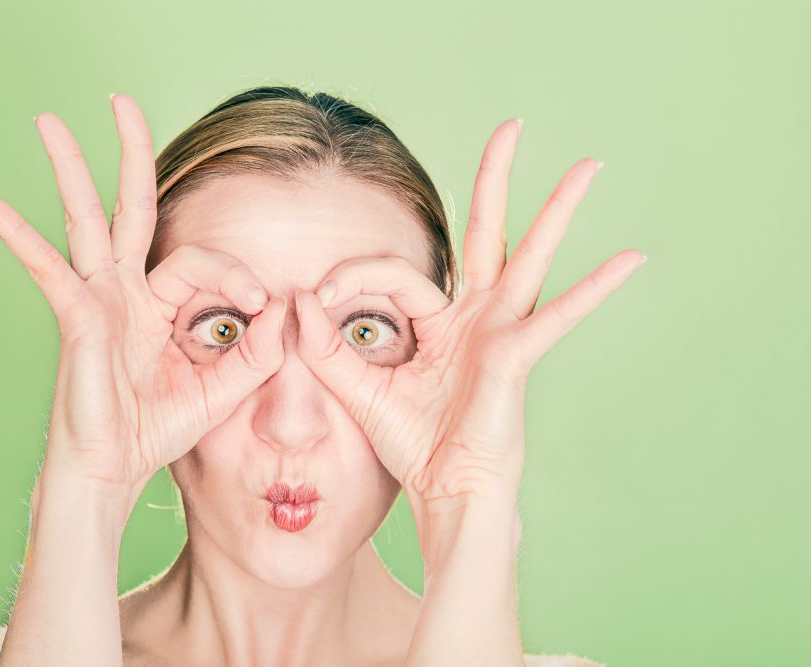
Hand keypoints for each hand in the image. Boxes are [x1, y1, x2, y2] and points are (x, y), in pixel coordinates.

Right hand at [0, 94, 285, 512]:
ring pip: (85, 221)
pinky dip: (16, 237)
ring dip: (69, 169)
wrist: (114, 472)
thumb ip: (257, 353)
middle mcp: (125, 292)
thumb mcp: (222, 388)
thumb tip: (286, 308)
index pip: (199, 260)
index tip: (262, 308)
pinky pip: (48, 270)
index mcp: (160, 304)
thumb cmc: (159, 430)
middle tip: (121, 100)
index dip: (235, 275)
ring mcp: (97, 301)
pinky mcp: (76, 320)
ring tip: (48, 121)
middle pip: (129, 208)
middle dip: (130, 154)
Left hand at [293, 119, 644, 504]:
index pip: (396, 274)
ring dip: (557, 209)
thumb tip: (298, 299)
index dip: (352, 277)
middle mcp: (476, 317)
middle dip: (495, 179)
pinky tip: (631, 259)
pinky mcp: (515, 356)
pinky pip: (556, 317)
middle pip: (486, 233)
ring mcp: (501, 332)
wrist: (443, 493)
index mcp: (440, 322)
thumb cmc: (411, 445)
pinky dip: (594, 290)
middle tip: (511, 126)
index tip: (316, 299)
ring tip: (590, 165)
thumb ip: (326, 346)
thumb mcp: (358, 389)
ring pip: (529, 256)